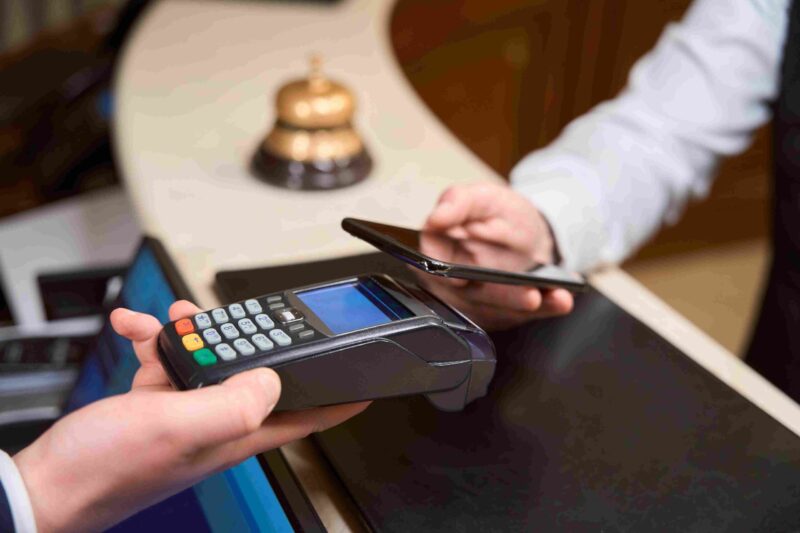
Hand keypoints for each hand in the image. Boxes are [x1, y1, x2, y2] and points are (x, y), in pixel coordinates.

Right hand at [13, 301, 368, 532]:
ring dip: (196, 331)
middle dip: (254, 337)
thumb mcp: (180, 426)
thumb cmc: (108, 469)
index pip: (306, 416)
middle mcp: (217, 421)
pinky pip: (166, 360)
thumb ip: (234, 402)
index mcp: (237, 432)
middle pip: (257, 372)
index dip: (340, 400)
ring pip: (210, 358)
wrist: (46, 485)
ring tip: (173, 314)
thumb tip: (274, 377)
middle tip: (242, 314)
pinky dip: (154, 339)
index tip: (366, 384)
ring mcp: (185, 411)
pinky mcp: (155, 404)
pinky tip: (135, 328)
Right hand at [422, 181, 573, 329]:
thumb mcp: (481, 197)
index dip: (447, 277)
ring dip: (528, 306)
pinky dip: (545, 307)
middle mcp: (453, 282)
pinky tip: (561, 298)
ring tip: (556, 296)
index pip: (434, 270)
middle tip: (529, 296)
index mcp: (438, 252)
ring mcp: (478, 301)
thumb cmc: (499, 213)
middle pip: (472, 296)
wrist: (528, 231)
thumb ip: (457, 202)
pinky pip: (523, 315)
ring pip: (499, 311)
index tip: (463, 280)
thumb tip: (436, 218)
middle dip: (501, 298)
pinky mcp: (503, 313)